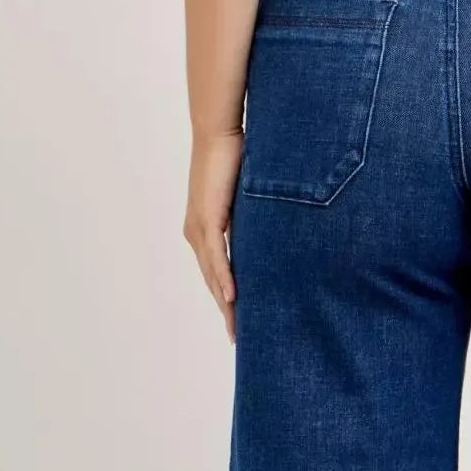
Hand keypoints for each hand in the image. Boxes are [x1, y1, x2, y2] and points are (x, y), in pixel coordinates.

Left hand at [184, 130, 242, 341]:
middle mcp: (196, 233)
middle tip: (239, 337)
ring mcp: (199, 228)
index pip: (215, 272)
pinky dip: (225, 278)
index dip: (227, 299)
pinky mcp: (207, 219)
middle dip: (226, 311)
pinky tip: (232, 299)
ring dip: (226, 303)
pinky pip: (217, 256)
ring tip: (237, 328)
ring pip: (213, 275)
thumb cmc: (234, 158)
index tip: (239, 322)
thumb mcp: (246, 196)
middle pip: (212, 281)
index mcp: (203, 229)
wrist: (219, 133)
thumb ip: (254, 217)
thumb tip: (274, 230)